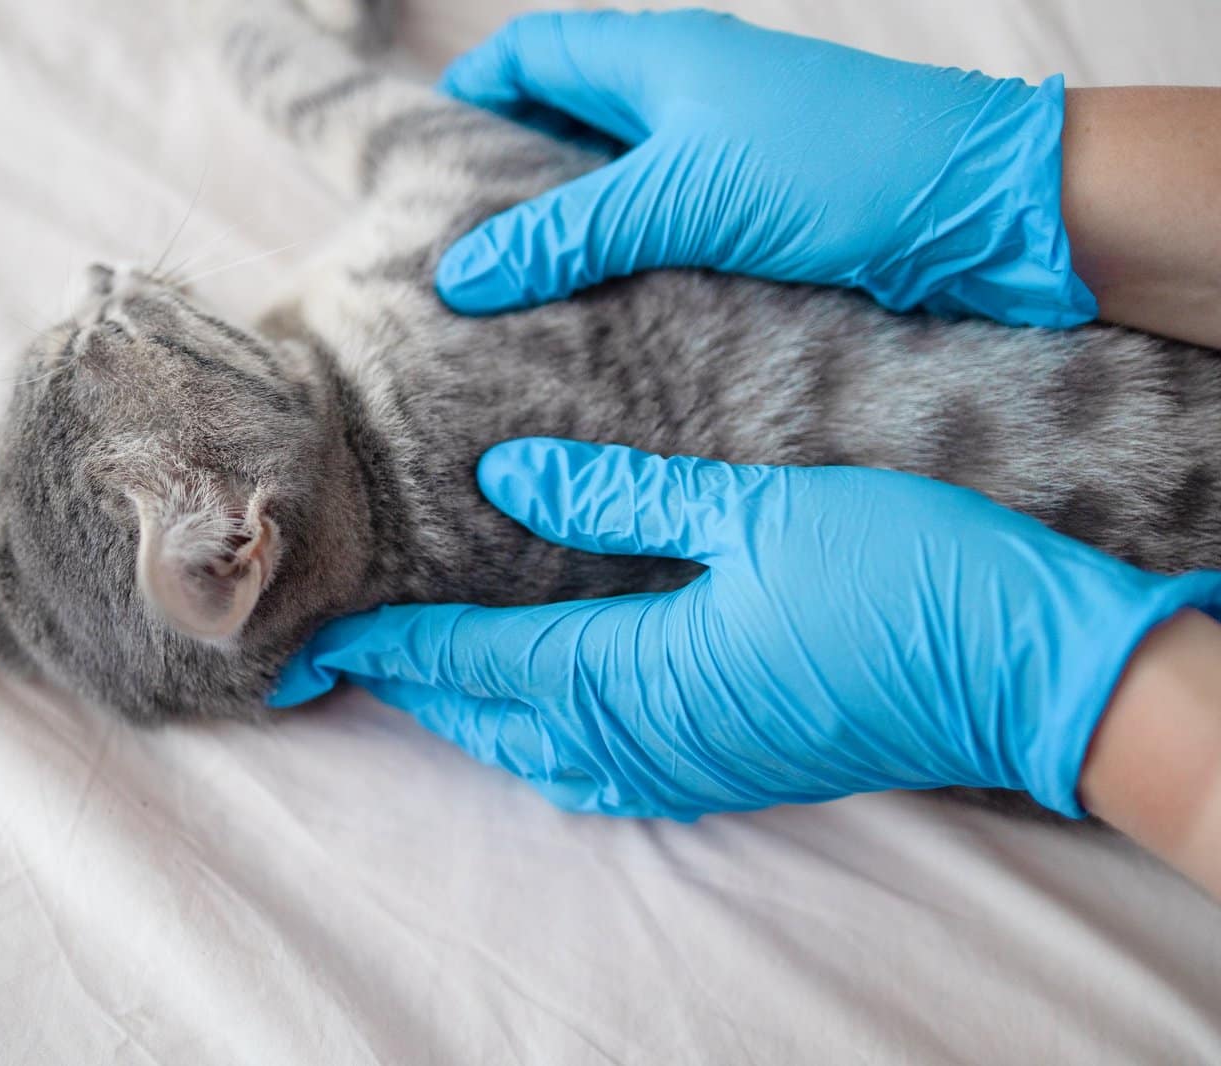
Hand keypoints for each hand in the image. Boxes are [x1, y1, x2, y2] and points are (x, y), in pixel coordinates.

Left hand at [272, 439, 1220, 820]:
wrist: (1020, 668)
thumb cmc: (896, 577)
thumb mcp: (754, 512)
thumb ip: (622, 497)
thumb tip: (510, 476)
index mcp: (635, 674)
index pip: (471, 662)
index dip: (385, 643)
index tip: (310, 630)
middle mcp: (646, 740)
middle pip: (491, 721)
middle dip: (411, 688)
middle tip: (344, 650)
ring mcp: (689, 769)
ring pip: (539, 758)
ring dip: (472, 717)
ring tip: (426, 669)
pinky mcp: (728, 771)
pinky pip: (599, 771)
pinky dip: (540, 738)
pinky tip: (539, 701)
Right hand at [434, 9, 1096, 328]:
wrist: (976, 209)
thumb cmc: (838, 168)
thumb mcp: (683, 198)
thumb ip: (568, 234)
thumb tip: (459, 273)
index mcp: (655, 53)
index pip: (529, 52)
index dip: (468, 96)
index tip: (421, 162)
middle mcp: (680, 89)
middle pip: (560, 114)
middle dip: (503, 171)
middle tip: (451, 243)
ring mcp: (717, 147)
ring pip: (608, 177)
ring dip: (562, 225)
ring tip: (507, 291)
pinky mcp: (749, 204)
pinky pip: (658, 222)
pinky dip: (618, 256)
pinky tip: (594, 310)